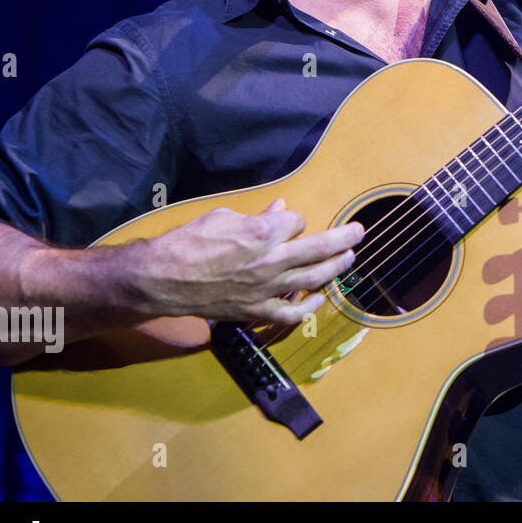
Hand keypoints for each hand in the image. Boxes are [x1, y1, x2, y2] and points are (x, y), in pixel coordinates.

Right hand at [135, 199, 363, 323]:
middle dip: (345, 238)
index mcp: (262, 233)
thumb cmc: (189, 242)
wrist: (162, 278)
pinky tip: (319, 298)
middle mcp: (271, 260)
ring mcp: (267, 288)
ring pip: (314, 278)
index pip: (297, 221)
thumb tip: (280, 210)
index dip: (293, 219)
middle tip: (359, 233)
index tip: (285, 220)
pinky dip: (309, 306)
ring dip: (336, 267)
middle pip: (321, 247)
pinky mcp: (258, 310)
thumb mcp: (224, 217)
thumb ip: (258, 216)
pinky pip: (292, 312)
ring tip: (348, 259)